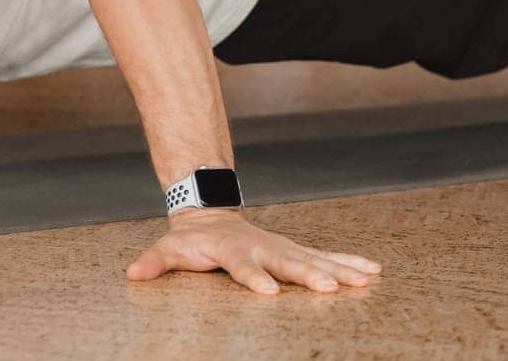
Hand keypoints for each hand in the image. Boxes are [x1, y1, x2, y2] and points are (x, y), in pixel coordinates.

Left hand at [126, 208, 380, 294]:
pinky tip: (373, 271)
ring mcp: (283, 248)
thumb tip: (134, 273)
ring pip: (315, 258)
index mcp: (234, 250)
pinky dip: (350, 263)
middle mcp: (264, 248)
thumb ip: (156, 262)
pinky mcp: (296, 251)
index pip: (244, 266)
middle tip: (331, 288)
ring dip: (340, 269)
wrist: (211, 215)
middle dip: (310, 275)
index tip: (269, 292)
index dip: (255, 278)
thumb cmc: (192, 239)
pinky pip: (327, 256)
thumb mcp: (171, 249)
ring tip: (365, 280)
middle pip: (288, 262)